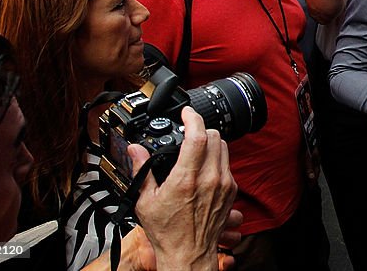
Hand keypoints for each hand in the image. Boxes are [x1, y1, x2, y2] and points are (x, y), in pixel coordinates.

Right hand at [129, 107, 237, 270]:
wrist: (189, 254)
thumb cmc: (167, 232)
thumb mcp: (145, 201)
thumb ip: (141, 170)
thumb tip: (134, 149)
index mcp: (186, 178)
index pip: (197, 135)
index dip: (192, 117)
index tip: (186, 112)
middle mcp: (209, 178)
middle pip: (213, 136)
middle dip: (200, 129)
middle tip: (189, 132)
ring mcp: (223, 184)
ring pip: (224, 147)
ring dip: (211, 142)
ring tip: (197, 147)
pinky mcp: (231, 191)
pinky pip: (228, 164)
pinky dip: (217, 158)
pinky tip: (205, 166)